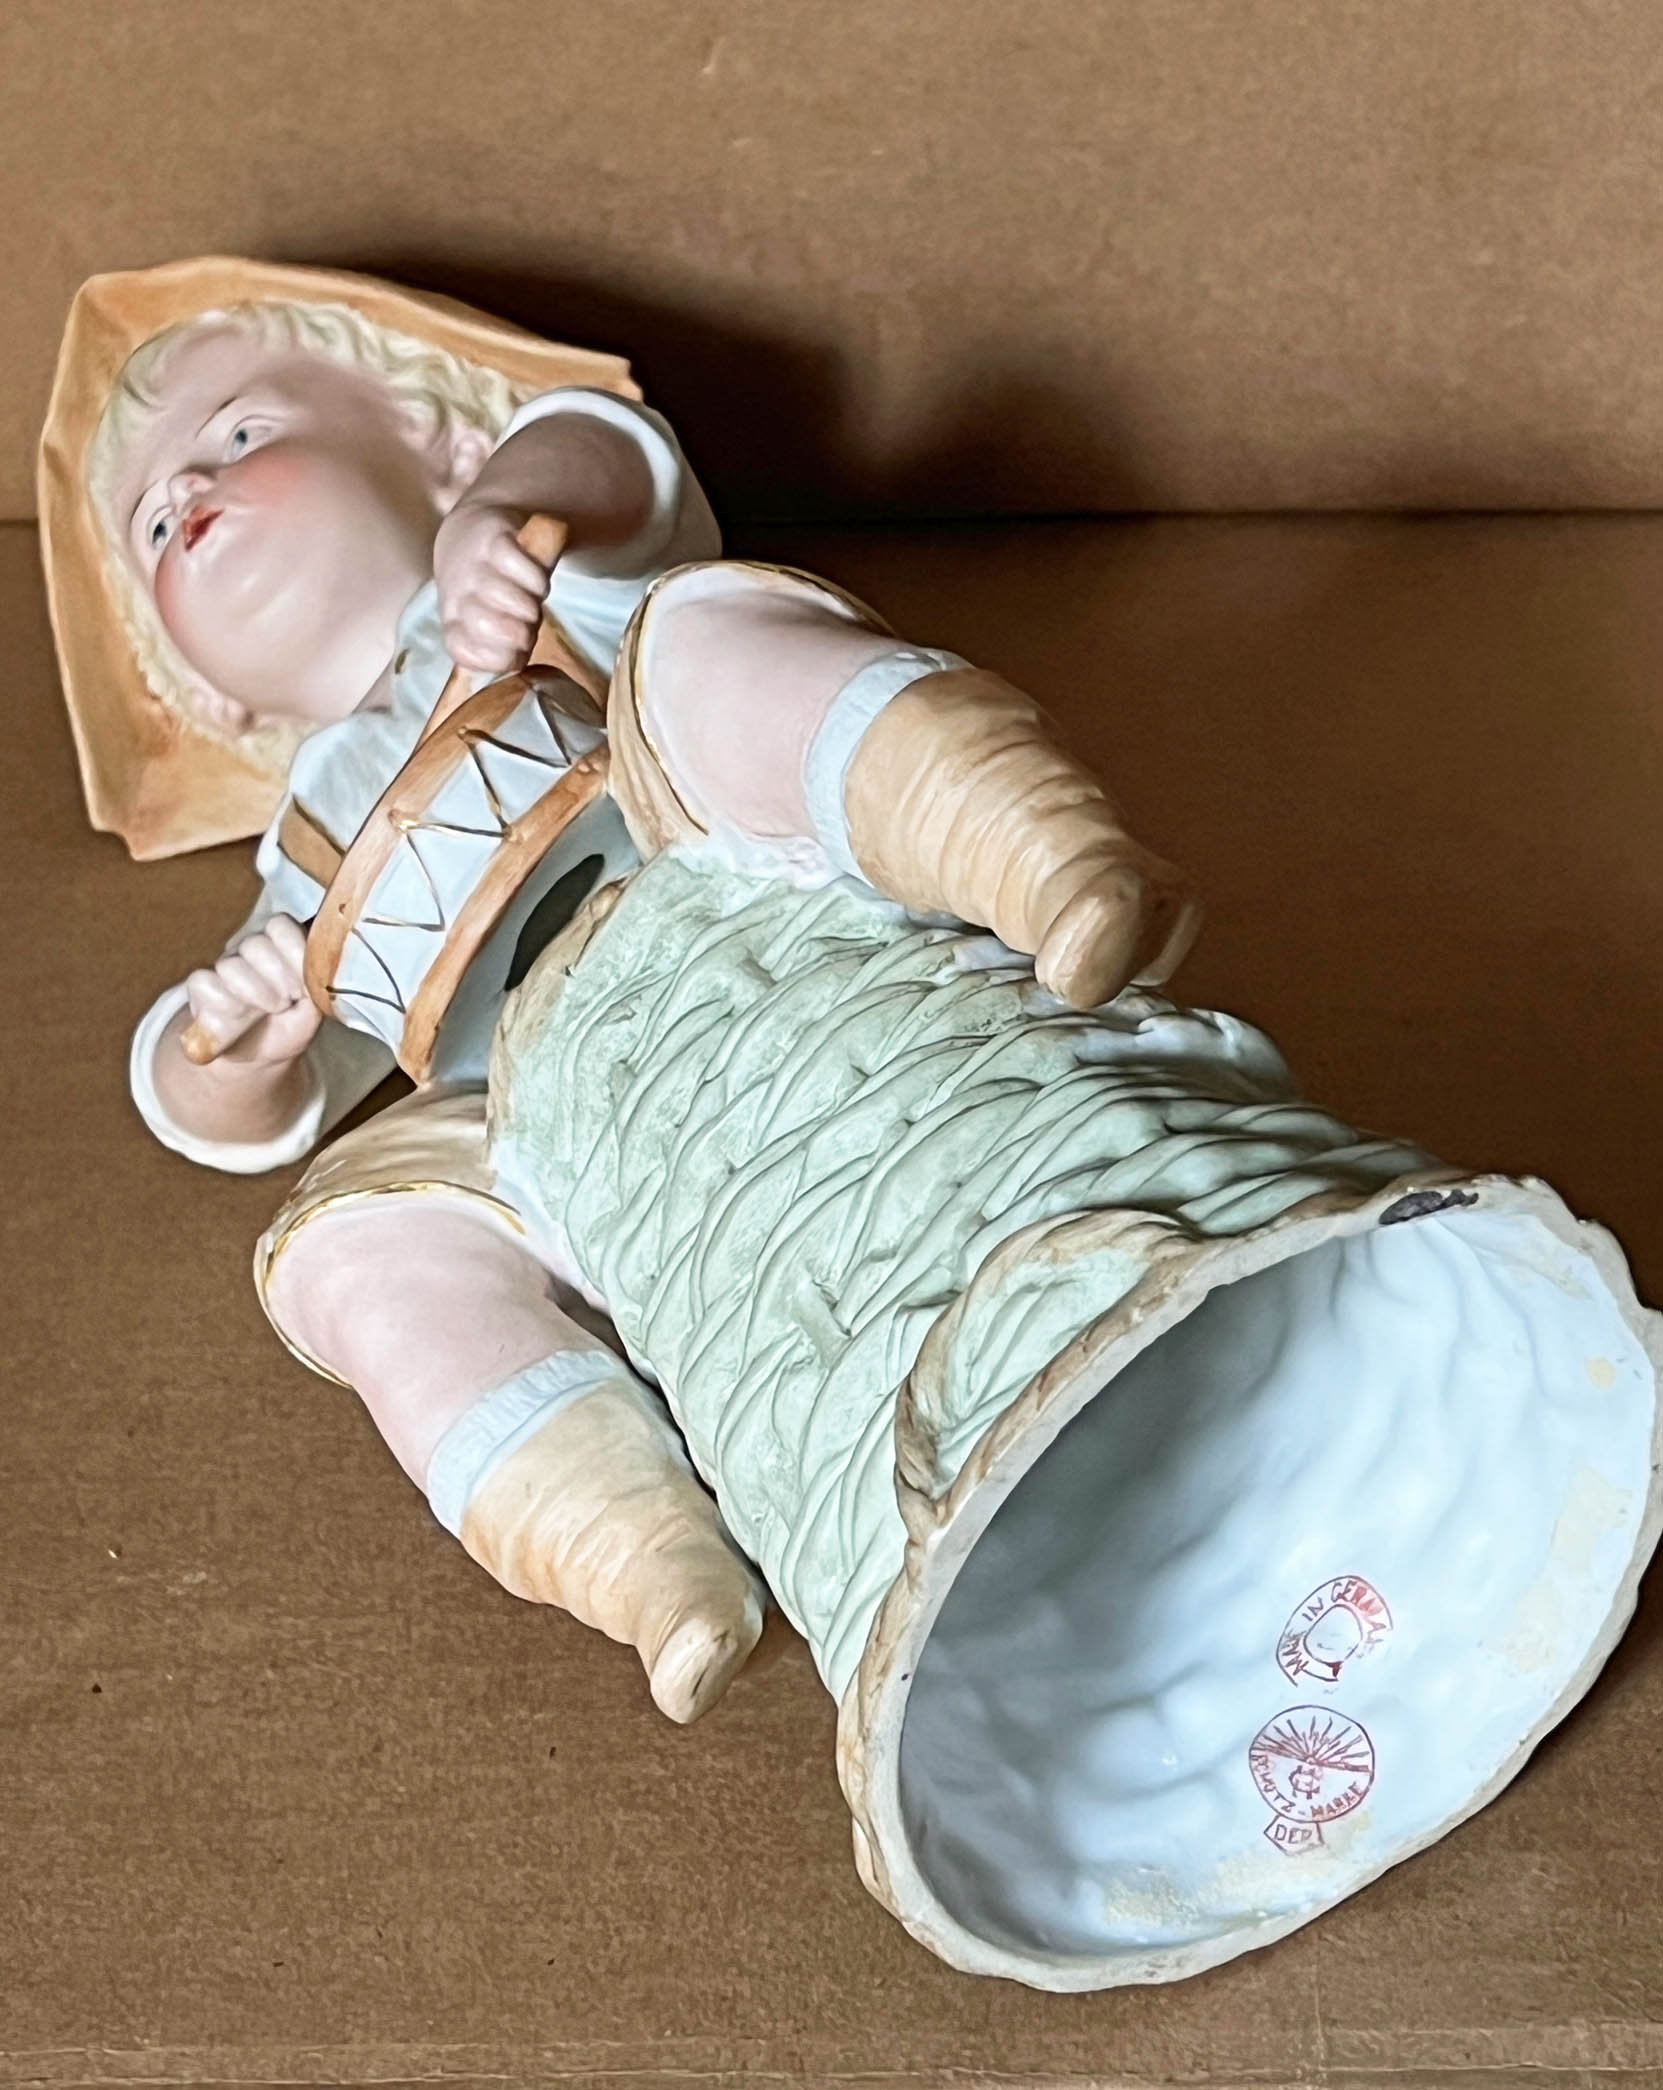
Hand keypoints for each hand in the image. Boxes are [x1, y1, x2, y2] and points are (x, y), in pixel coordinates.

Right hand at [183, 914, 321, 1067]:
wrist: (257, 1058)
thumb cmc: (288, 1027)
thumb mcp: (314, 1009)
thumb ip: (316, 986)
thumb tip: (313, 970)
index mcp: (279, 945)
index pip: (280, 924)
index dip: (294, 951)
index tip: (302, 984)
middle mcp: (249, 948)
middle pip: (256, 944)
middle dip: (278, 977)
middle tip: (288, 1001)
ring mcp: (223, 965)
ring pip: (231, 966)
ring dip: (255, 994)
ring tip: (269, 1010)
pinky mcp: (199, 985)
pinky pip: (207, 984)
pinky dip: (226, 1007)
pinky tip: (238, 1019)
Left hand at [434, 500, 562, 673]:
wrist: (469, 531)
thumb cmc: (484, 587)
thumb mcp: (481, 620)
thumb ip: (495, 647)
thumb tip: (516, 671)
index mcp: (451, 619)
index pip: (462, 650)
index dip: (497, 659)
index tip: (515, 653)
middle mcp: (455, 592)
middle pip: (484, 624)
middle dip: (519, 633)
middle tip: (529, 627)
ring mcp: (472, 563)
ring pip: (505, 595)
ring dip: (530, 607)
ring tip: (534, 605)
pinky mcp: (493, 537)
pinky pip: (519, 567)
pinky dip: (537, 581)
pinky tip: (537, 584)